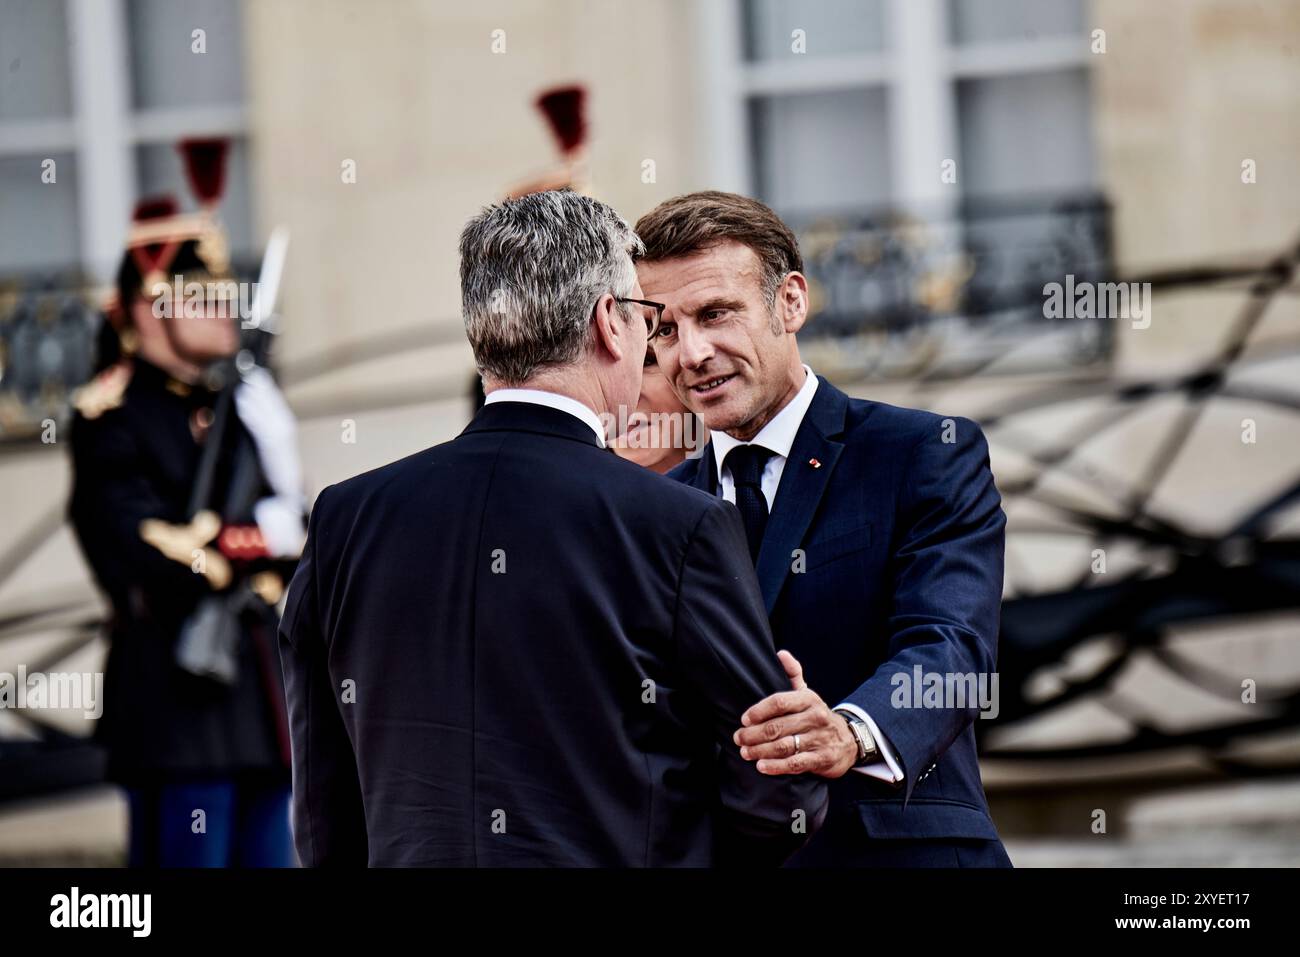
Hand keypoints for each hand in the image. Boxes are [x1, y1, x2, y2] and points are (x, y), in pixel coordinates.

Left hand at [733, 650, 857, 778]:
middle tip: (738, 738)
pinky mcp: (822, 759)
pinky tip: (761, 766)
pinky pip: (795, 763)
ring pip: (784, 745)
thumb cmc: (817, 716)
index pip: (779, 702)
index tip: (744, 719)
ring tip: (745, 752)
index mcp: (808, 699)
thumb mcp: (807, 694)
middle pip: (777, 726)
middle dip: (753, 734)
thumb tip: (781, 654)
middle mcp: (815, 717)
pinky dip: (776, 766)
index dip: (759, 711)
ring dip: (760, 750)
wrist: (849, 741)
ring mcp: (820, 739)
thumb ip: (793, 675)